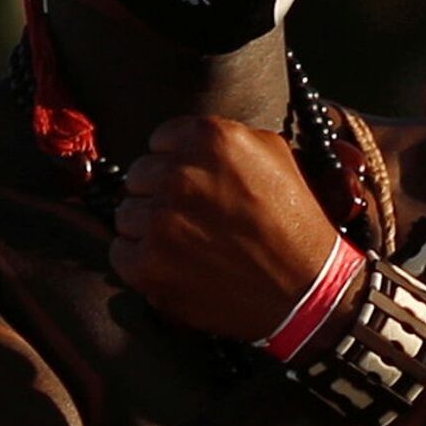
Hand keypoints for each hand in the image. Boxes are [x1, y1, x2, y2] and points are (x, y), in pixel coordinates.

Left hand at [111, 117, 342, 342]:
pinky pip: (120, 252)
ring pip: (127, 213)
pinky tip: (177, 264)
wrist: (305, 287)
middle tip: (196, 216)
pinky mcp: (146, 264)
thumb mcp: (276, 155)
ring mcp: (160, 221)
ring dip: (150, 227)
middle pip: (139, 175)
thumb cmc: (295, 220)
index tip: (196, 183)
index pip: (161, 139)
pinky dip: (142, 260)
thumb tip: (184, 142)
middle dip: (162, 193)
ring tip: (190, 243)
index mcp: (211, 139)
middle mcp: (180, 175)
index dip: (178, 161)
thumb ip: (226, 138)